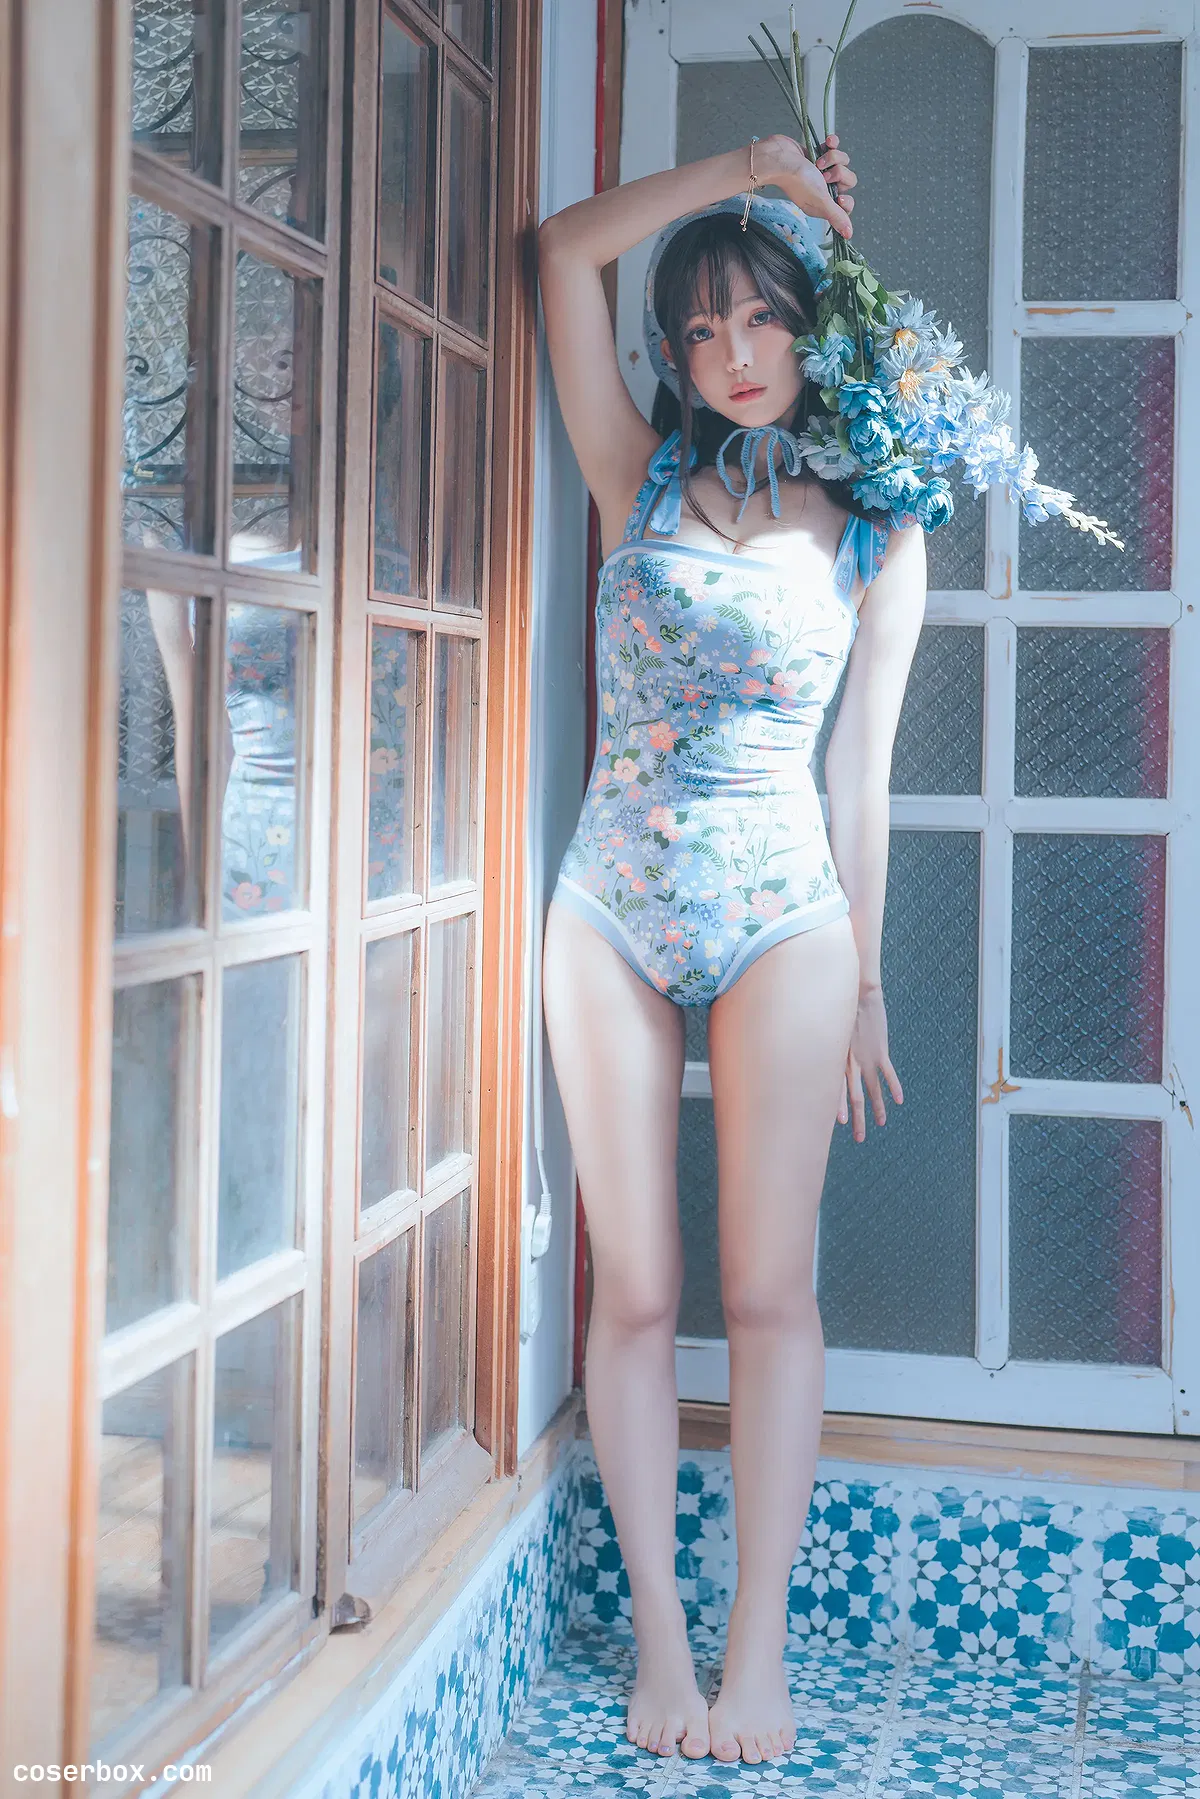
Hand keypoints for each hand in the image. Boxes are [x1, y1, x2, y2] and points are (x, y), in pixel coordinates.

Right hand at [755, 131, 856, 238]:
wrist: (777, 157)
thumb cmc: (796, 180)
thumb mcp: (820, 201)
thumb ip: (835, 216)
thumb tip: (848, 235)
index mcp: (822, 204)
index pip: (845, 206)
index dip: (846, 201)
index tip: (839, 197)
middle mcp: (823, 189)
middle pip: (848, 181)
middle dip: (839, 174)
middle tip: (824, 176)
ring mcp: (821, 171)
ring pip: (843, 162)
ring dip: (834, 158)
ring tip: (818, 161)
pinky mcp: (818, 153)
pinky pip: (835, 147)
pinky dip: (833, 143)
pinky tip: (827, 142)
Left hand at [836, 985, 901, 1142]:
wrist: (855, 995)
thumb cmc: (838, 1009)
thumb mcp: (828, 1030)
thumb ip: (827, 1044)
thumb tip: (823, 1050)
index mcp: (835, 1061)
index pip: (835, 1091)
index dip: (837, 1109)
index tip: (838, 1124)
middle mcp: (849, 1065)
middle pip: (853, 1099)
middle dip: (857, 1119)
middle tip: (860, 1137)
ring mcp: (866, 1059)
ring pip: (872, 1091)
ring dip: (878, 1108)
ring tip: (881, 1123)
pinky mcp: (880, 1052)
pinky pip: (888, 1075)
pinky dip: (894, 1088)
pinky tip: (899, 1101)